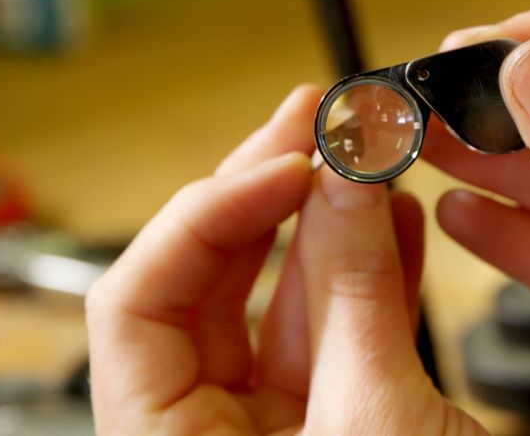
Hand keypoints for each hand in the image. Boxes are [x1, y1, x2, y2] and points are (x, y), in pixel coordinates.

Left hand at [86, 85, 483, 434]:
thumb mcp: (376, 421)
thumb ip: (359, 294)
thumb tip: (352, 178)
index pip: (136, 304)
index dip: (201, 219)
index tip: (281, 166)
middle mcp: (212, 434)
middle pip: (209, 284)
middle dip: (266, 193)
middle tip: (318, 124)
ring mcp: (279, 423)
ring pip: (284, 297)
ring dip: (329, 222)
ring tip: (364, 155)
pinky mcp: (341, 415)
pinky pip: (340, 325)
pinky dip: (371, 266)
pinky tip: (393, 216)